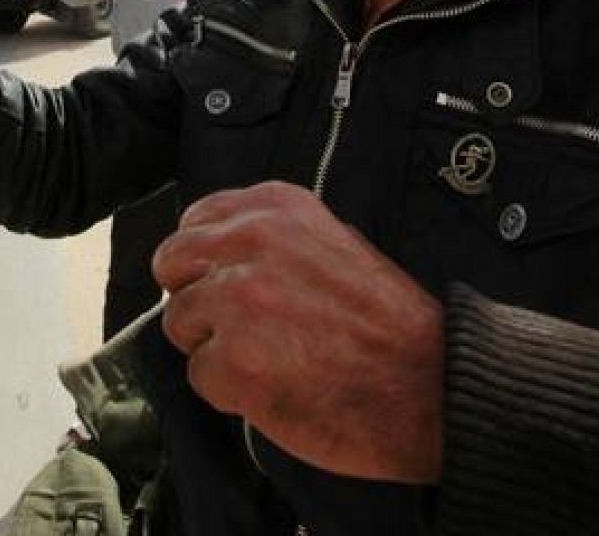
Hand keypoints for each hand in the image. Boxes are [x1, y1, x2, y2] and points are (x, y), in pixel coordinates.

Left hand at [153, 181, 445, 483]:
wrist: (428, 385)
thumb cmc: (389, 325)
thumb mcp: (336, 242)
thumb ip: (273, 240)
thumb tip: (219, 253)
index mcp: (275, 209)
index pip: (194, 221)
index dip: (204, 260)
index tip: (223, 281)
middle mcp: (249, 242)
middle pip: (171, 263)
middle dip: (195, 298)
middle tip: (234, 327)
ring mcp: (237, 302)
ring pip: (179, 323)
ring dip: (214, 348)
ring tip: (270, 359)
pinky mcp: (231, 362)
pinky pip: (200, 376)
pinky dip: (229, 391)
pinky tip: (275, 387)